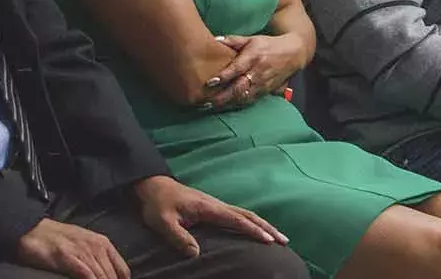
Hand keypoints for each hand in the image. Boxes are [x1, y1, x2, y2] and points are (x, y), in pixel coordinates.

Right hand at [14, 218, 129, 278]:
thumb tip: (108, 274)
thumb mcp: (85, 243)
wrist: (34, 230)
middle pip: (112, 276)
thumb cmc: (59, 238)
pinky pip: (86, 275)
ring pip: (101, 276)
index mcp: (103, 243)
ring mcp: (83, 251)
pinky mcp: (68, 258)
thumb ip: (98, 257)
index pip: (122, 269)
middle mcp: (97, 246)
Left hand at [132, 176, 286, 256]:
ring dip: (263, 224)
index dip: (253, 230)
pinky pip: (240, 215)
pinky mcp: (214, 208)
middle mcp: (218, 205)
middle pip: (249, 215)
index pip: (236, 219)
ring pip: (246, 214)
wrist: (155, 187)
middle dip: (268, 227)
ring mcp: (217, 206)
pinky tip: (257, 229)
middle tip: (284, 240)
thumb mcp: (163, 222)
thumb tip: (196, 253)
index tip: (269, 240)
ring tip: (278, 237)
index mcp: (209, 208)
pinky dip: (253, 222)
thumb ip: (178, 237)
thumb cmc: (159, 205)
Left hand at [204, 33, 307, 110]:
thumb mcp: (252, 39)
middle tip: (205, 102)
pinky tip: (226, 107)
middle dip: (222, 97)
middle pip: (238, 87)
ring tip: (211, 107)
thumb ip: (233, 40)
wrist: (294, 53)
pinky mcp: (266, 91)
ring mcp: (263, 83)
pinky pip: (250, 100)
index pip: (237, 68)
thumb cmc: (269, 45)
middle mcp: (258, 72)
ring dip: (227, 103)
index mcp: (253, 57)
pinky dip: (237, 104)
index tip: (209, 82)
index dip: (223, 76)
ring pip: (243, 97)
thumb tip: (214, 39)